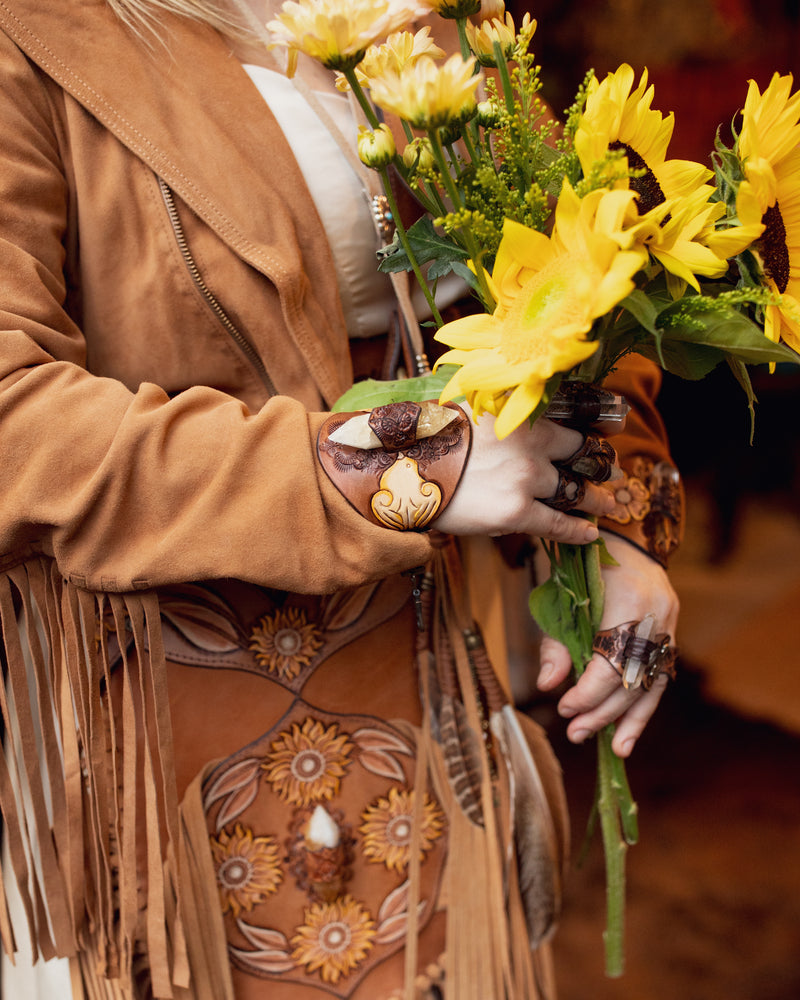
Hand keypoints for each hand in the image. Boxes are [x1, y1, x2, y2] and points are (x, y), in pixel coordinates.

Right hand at [434, 408, 615, 544]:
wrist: (406, 466)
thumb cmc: (433, 439)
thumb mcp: (470, 410)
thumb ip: (499, 412)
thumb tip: (513, 415)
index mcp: (522, 417)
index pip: (572, 425)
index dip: (594, 434)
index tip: (608, 439)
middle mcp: (532, 445)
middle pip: (581, 456)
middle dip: (602, 467)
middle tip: (615, 475)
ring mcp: (526, 479)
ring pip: (575, 491)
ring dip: (597, 500)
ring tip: (609, 506)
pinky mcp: (516, 511)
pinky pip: (557, 524)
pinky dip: (578, 531)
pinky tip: (591, 534)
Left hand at [536, 532, 679, 756]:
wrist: (623, 535)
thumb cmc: (581, 565)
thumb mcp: (560, 596)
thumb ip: (555, 642)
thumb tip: (548, 685)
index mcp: (628, 601)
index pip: (611, 663)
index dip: (588, 692)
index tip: (564, 707)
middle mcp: (657, 616)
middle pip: (633, 678)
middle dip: (604, 711)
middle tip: (576, 733)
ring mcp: (669, 625)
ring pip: (653, 683)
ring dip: (631, 719)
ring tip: (614, 750)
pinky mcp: (671, 633)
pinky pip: (659, 677)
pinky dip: (644, 706)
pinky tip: (629, 733)